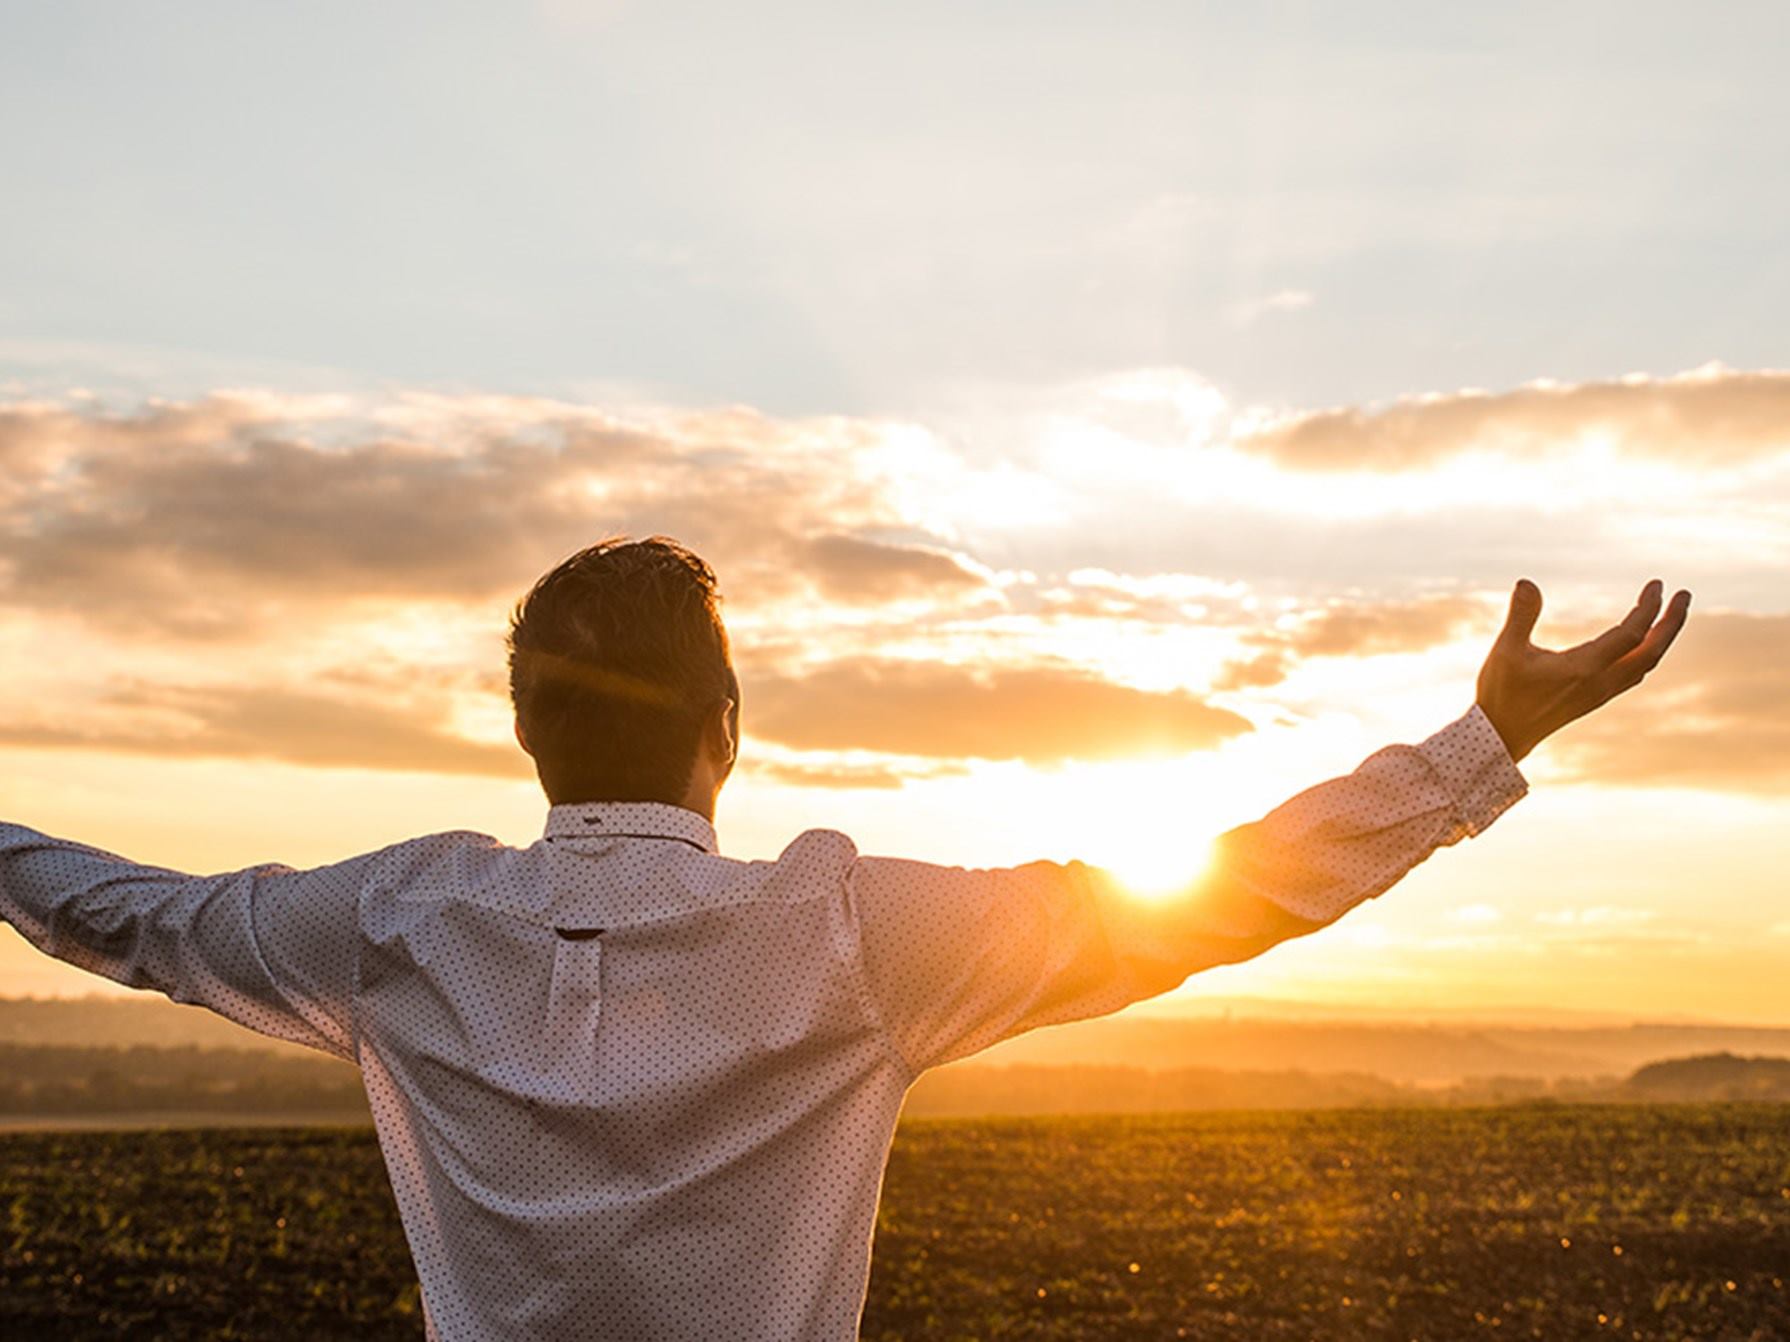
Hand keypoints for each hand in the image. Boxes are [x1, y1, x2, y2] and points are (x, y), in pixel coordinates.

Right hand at [1475, 578, 1690, 762]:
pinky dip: (1647, 654)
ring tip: (1669, 615)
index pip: (1631, 634)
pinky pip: (1634, 674)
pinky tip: (1642, 646)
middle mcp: (1600, 683)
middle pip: (1652, 652)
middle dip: (1672, 622)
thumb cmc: (1502, 693)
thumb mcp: (1506, 651)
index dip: (1648, 608)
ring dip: (1662, 638)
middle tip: (1685, 595)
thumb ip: (1521, 616)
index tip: (1657, 584)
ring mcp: (1600, 693)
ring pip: (1645, 664)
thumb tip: (1527, 582)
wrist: (1501, 737)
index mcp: (1584, 669)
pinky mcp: (1595, 699)